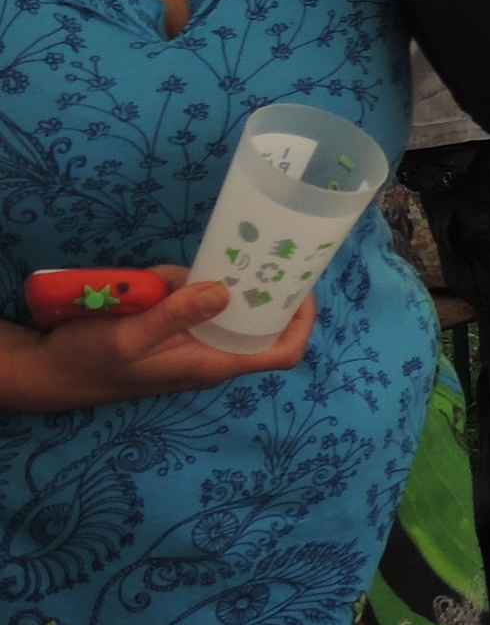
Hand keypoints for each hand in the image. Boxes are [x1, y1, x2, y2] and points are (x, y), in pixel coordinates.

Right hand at [0, 284, 312, 408]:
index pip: (281, 352)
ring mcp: (191, 341)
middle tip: (242, 253)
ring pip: (217, 300)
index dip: (302, 323)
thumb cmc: (91, 360)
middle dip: (246, 286)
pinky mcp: (172, 329)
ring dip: (195, 283)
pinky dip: (172, 285)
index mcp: (213, 363)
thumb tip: (226, 292)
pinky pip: (187, 299)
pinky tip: (144, 285)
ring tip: (158, 281)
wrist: (51, 371)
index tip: (302, 286)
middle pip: (256, 318)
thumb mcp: (131, 337)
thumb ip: (176, 314)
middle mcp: (211, 353)